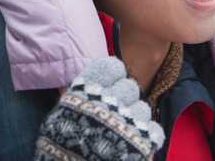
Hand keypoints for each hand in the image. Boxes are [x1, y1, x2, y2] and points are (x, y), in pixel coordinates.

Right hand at [34, 57, 163, 159]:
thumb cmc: (60, 147)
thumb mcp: (59, 117)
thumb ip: (78, 98)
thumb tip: (91, 86)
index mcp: (88, 92)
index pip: (113, 67)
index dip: (113, 76)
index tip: (110, 85)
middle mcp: (111, 103)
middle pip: (130, 87)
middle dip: (123, 99)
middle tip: (113, 113)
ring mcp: (128, 124)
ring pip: (143, 109)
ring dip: (134, 119)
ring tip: (122, 132)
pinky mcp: (143, 146)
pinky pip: (154, 130)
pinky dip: (147, 137)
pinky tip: (135, 143)